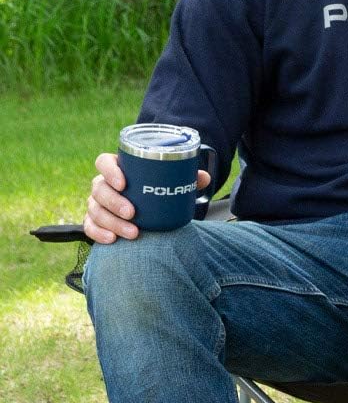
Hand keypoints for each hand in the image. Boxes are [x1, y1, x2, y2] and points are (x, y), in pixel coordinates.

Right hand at [84, 152, 210, 243]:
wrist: (149, 212)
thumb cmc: (156, 192)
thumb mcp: (170, 183)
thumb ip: (186, 178)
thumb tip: (203, 177)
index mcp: (117, 169)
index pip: (104, 162)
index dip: (109, 171)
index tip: (123, 183)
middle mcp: (103, 185)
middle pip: (98, 189)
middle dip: (114, 202)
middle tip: (132, 213)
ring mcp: (96, 203)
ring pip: (95, 210)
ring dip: (112, 222)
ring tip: (133, 232)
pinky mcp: (94, 221)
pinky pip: (90, 227)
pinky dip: (99, 234)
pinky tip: (112, 239)